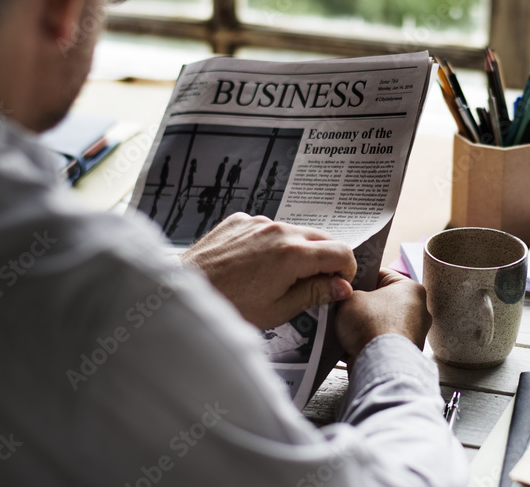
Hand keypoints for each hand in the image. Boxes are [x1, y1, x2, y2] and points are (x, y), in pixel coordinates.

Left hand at [182, 213, 356, 329]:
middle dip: (325, 259)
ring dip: (297, 251)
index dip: (346, 270)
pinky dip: (270, 244)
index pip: (341, 252)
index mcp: (293, 254)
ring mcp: (257, 221)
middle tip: (313, 284)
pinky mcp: (239, 220)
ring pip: (294, 232)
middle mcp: (278, 230)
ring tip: (278, 278)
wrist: (183, 292)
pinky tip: (254, 266)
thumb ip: (314, 293)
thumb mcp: (278, 310)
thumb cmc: (229, 307)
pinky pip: (267, 228)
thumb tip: (341, 286)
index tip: (338, 284)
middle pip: (321, 238)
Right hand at [335, 268, 430, 363]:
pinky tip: (346, 342)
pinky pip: (379, 343)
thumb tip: (342, 296)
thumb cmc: (373, 327)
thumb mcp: (349, 298)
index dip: (359, 276)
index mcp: (410, 288)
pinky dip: (364, 343)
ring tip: (340, 324)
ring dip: (360, 325)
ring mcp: (411, 334)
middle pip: (380, 300)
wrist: (380, 365)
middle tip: (340, 303)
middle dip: (359, 304)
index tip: (345, 281)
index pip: (380, 274)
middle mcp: (417, 311)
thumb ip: (346, 293)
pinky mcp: (402, 354)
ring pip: (378, 323)